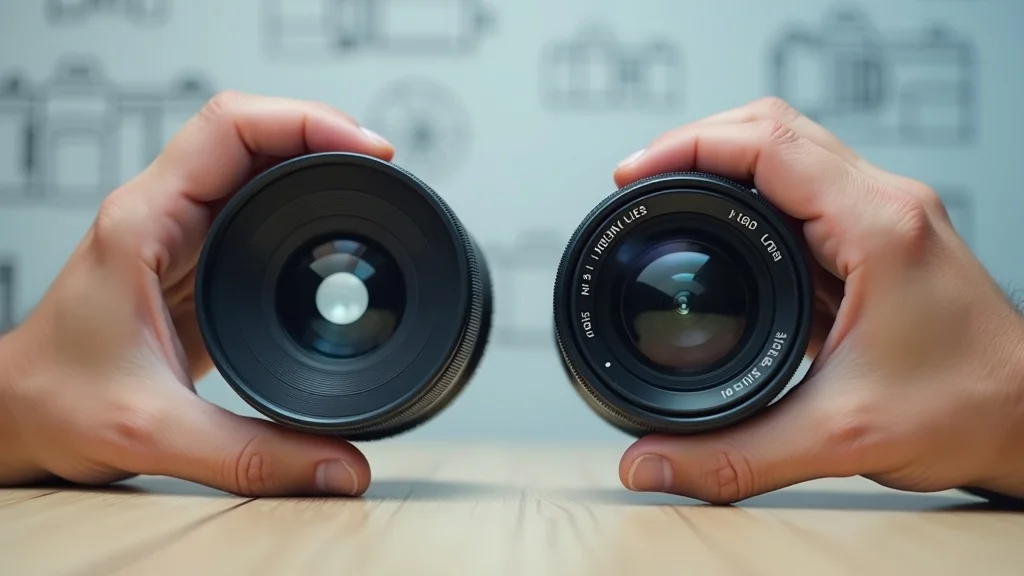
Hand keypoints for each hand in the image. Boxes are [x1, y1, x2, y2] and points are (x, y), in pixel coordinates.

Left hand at [0, 92, 394, 496]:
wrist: (21, 412)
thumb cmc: (57, 404)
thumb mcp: (154, 433)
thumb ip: (254, 455)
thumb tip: (344, 466)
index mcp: (144, 225)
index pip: (229, 130)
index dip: (306, 122)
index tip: (367, 149)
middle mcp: (162, 213)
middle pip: (253, 131)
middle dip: (326, 134)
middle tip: (384, 167)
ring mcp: (180, 230)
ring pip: (256, 158)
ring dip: (315, 158)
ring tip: (370, 180)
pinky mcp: (197, 255)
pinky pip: (257, 199)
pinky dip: (304, 196)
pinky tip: (335, 215)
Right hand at [614, 97, 1023, 503]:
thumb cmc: (971, 411)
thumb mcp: (839, 439)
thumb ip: (734, 456)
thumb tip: (650, 463)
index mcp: (877, 228)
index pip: (767, 146)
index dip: (686, 148)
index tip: (632, 175)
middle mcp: (885, 206)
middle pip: (772, 129)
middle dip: (694, 145)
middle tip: (640, 180)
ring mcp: (885, 217)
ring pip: (789, 153)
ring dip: (724, 166)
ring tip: (672, 197)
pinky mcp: (880, 239)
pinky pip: (804, 192)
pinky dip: (752, 199)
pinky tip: (725, 235)